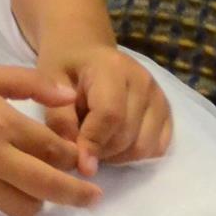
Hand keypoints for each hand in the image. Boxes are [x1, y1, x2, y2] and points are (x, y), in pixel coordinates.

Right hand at [0, 64, 102, 215]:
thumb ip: (33, 83)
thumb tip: (70, 98)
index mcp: (1, 121)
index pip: (49, 146)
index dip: (73, 154)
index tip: (84, 154)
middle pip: (45, 184)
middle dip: (75, 193)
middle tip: (95, 197)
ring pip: (25, 205)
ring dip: (47, 202)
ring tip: (59, 194)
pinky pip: (4, 209)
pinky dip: (24, 208)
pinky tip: (33, 198)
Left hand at [38, 41, 172, 169]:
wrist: (86, 52)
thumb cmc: (65, 68)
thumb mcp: (50, 85)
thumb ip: (61, 120)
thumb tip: (79, 159)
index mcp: (113, 68)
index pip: (110, 115)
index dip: (93, 143)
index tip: (78, 163)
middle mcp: (143, 80)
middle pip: (127, 135)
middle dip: (101, 152)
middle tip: (81, 146)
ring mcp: (158, 96)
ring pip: (143, 147)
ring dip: (117, 156)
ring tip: (97, 142)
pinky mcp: (166, 111)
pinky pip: (157, 148)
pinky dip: (135, 155)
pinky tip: (115, 144)